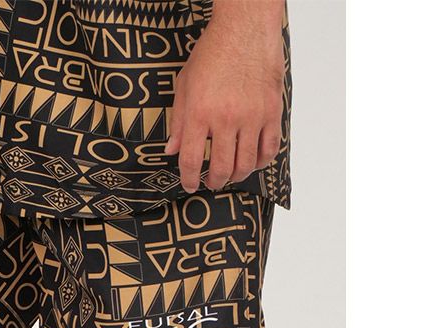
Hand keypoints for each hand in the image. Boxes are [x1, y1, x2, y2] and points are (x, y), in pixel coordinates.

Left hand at [164, 3, 284, 193]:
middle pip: (221, 168)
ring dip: (236, 175)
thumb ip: (178, 121)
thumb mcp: (185, 85)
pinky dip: (260, 161)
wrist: (245, 27)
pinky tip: (252, 162)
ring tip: (230, 174)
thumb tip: (171, 150)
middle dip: (214, 181)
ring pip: (246, 163)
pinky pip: (269, 148)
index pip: (192, 160)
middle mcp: (226, 118)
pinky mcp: (272, 111)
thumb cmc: (213, 52)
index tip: (189, 184)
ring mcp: (252, 116)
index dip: (189, 178)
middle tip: (211, 182)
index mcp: (200, 113)